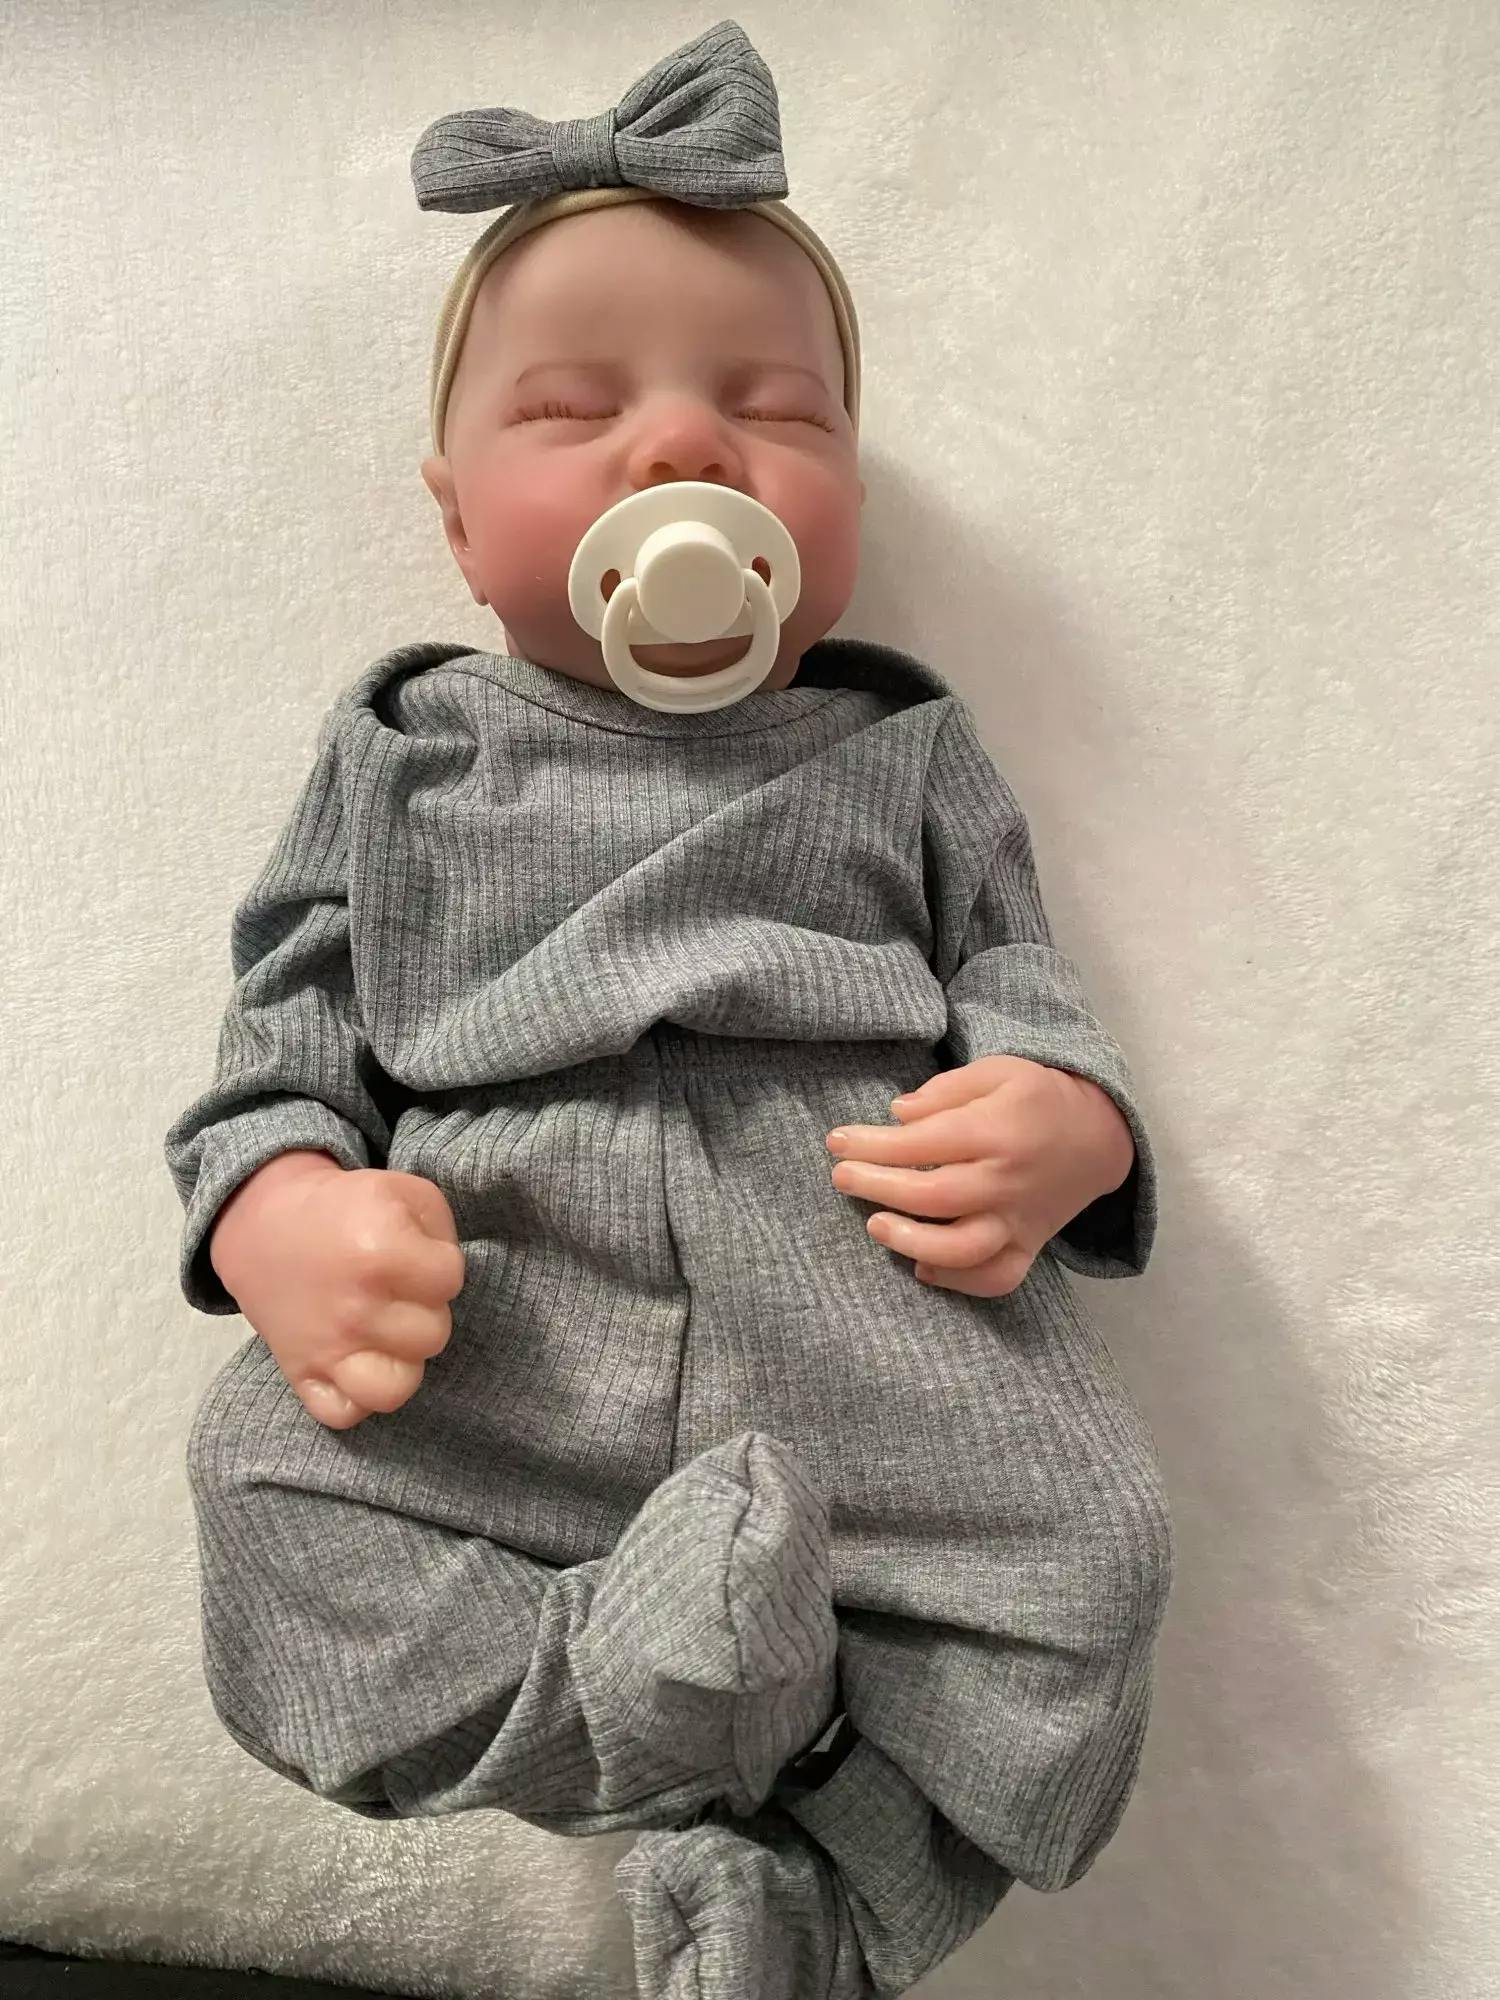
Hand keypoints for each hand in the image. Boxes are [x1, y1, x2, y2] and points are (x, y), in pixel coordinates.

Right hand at [212, 1162, 465, 1427]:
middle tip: (396, 1291)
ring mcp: (326, 1347)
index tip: (414, 1256)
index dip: (439, 1265)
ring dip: (400, 1359)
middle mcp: (355, 1307)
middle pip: (433, 1336)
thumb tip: (446, 1279)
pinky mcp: (300, 1374)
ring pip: (396, 1389)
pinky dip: (355, 1398)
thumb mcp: (402, 1191)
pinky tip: (357, 1363)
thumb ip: (439, 1230)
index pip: (450, 1280)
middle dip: (422, 1309)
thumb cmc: (345, 1208)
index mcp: (381, 1252)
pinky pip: (343, 1414)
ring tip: (386, 1332)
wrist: (266, 1224)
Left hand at [825, 1054, 1133, 1296]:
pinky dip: (958, 1281)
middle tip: (841, 1178)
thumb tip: (897, 1114)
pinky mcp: (1029, 1247)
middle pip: (934, 1195)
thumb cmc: (1038, 1098)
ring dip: (913, 1242)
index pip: (924, 1142)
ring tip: (875, 1226)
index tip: (836, 1142)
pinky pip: (995, 1277)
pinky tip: (921, 1267)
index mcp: (997, 1130)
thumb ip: (946, 1090)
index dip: (873, 1144)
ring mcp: (1019, 1220)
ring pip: (964, 1247)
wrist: (1101, 1137)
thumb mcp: (999, 1070)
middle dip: (878, 1187)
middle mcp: (1007, 1180)